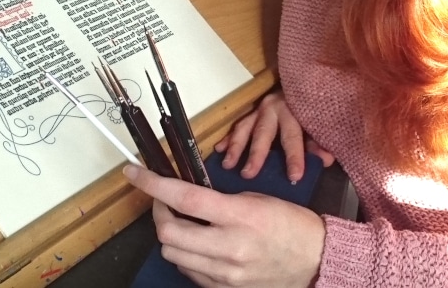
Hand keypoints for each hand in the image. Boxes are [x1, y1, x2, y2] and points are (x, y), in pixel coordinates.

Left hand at [123, 164, 325, 287]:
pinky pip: (190, 273)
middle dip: (158, 214)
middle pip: (169, 235)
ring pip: (174, 256)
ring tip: (184, 223)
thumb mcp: (253, 199)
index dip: (153, 184)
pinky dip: (186, 255)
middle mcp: (229, 248)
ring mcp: (226, 275)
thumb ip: (217, 201)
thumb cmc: (287, 223)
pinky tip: (198, 244)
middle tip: (164, 201)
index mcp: (238, 216)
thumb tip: (185, 197)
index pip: (185, 199)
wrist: (314, 260)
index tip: (134, 172)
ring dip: (170, 236)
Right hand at [214, 90, 333, 181]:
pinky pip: (237, 125)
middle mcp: (274, 108)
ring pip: (245, 127)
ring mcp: (259, 109)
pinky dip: (228, 138)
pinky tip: (219, 149)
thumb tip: (324, 160)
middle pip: (263, 132)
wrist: (301, 82)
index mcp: (293, 112)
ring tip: (227, 164)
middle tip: (248, 174)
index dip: (295, 157)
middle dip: (256, 153)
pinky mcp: (251, 112)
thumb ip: (320, 142)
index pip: (293, 137)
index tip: (294, 177)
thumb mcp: (319, 124)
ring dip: (235, 146)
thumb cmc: (310, 109)